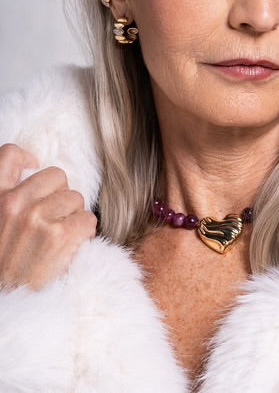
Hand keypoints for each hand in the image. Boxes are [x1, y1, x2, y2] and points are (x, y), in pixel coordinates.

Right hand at [0, 143, 96, 290]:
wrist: (3, 304)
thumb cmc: (2, 264)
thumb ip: (8, 202)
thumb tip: (32, 176)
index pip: (9, 155)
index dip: (26, 158)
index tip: (33, 167)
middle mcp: (15, 203)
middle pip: (56, 176)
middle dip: (59, 194)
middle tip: (52, 217)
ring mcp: (38, 219)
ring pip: (76, 197)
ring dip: (73, 214)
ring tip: (60, 234)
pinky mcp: (60, 236)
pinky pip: (88, 218)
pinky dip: (85, 232)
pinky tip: (72, 244)